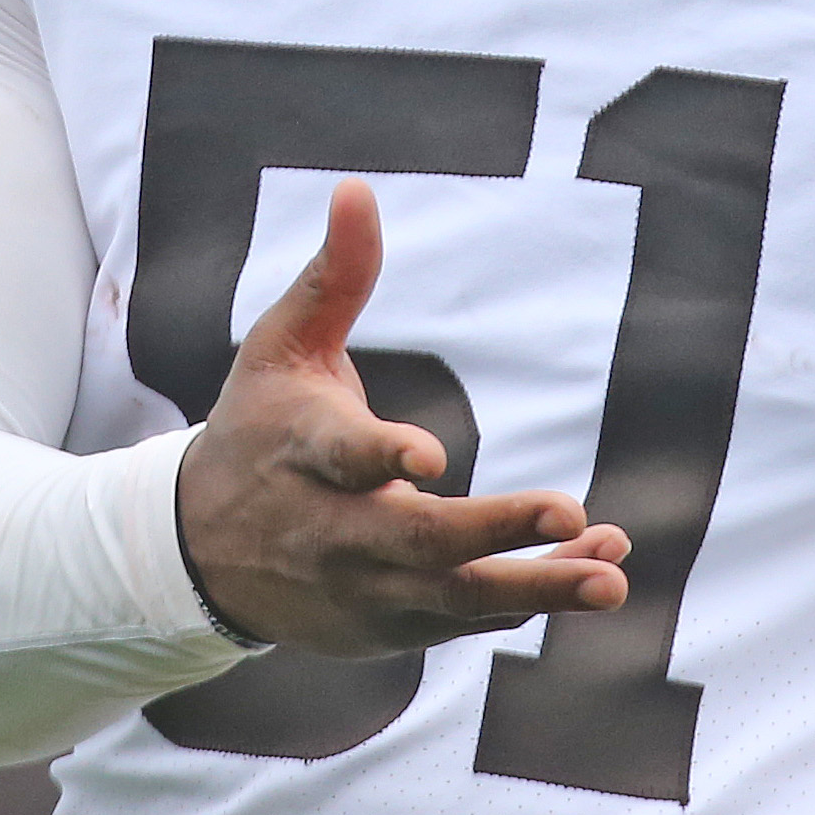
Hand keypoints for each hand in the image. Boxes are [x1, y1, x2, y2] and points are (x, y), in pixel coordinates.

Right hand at [176, 178, 629, 657]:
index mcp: (302, 451)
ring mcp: (363, 589)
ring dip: (538, 587)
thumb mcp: (281, 348)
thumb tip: (357, 188)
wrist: (200, 554)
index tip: (431, 457)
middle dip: (493, 530)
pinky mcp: (390, 627)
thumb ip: (335, 278)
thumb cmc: (259, 428)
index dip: (382, 458)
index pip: (341, 457)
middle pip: (415, 541)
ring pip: (454, 596)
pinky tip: (598, 570)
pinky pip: (467, 617)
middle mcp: (332, 530)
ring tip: (613, 575)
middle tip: (570, 511)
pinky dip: (532, 599)